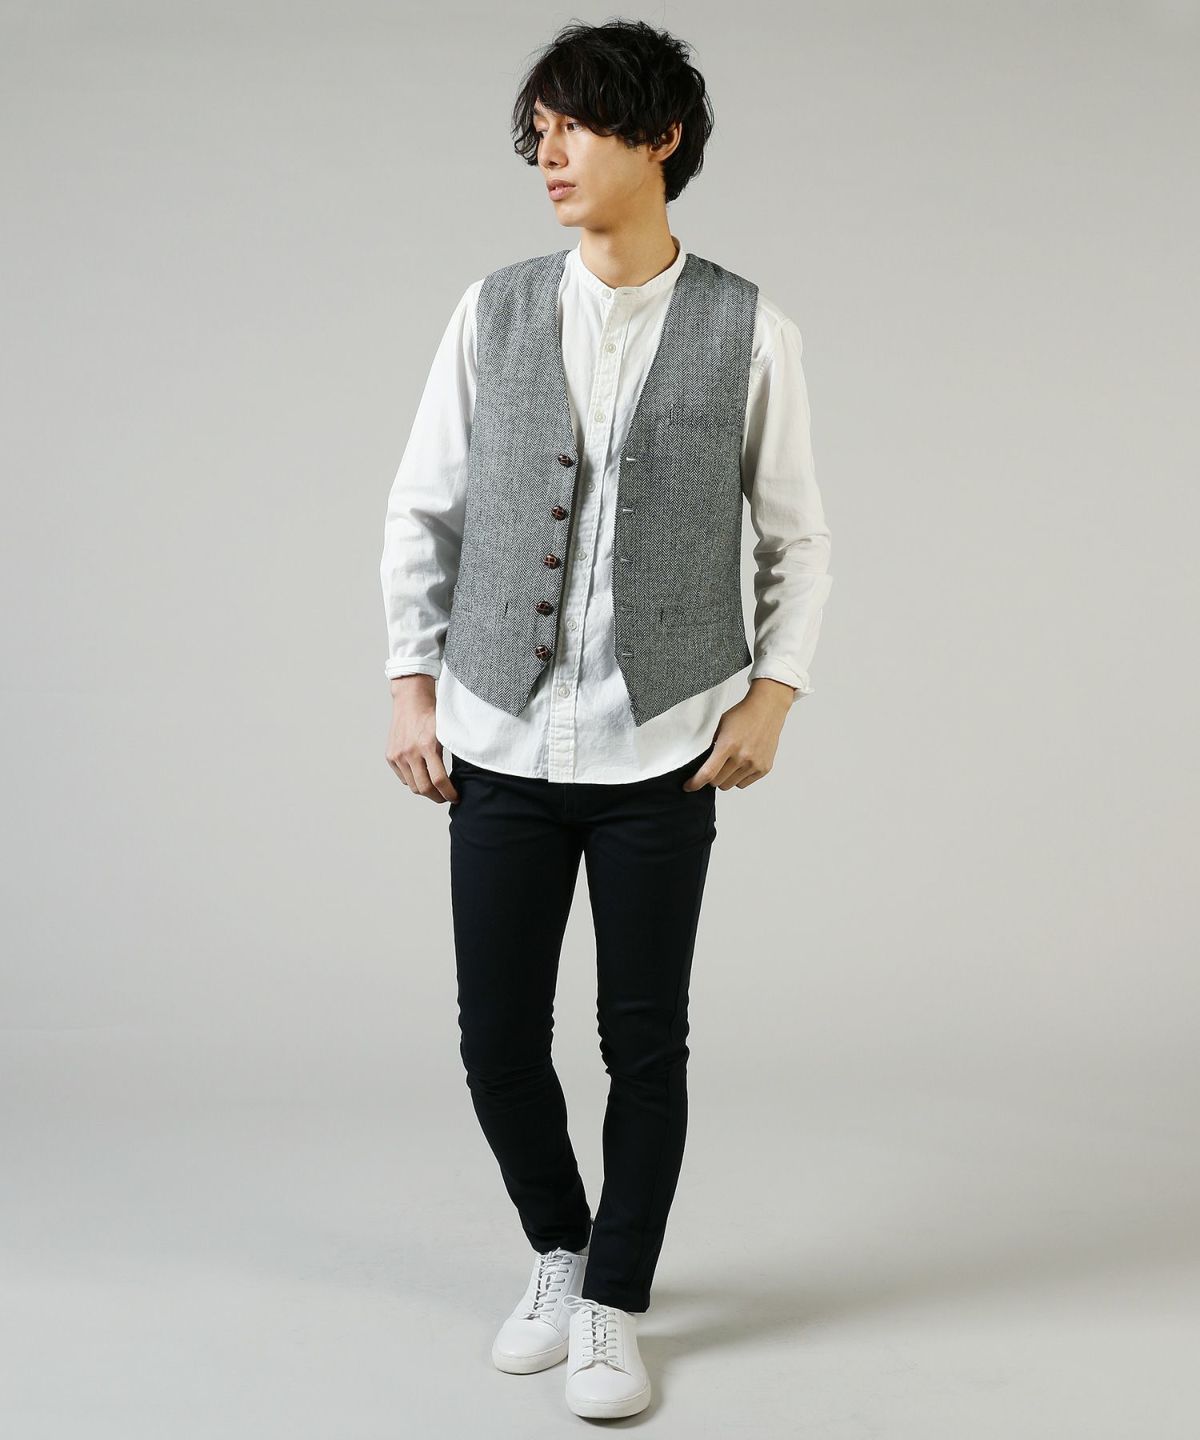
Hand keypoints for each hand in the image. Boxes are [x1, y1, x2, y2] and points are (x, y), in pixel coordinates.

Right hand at [385, 675, 458, 802]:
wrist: (410, 700)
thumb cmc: (432, 714)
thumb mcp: (447, 731)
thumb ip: (454, 750)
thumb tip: (467, 774)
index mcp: (427, 746)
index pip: (439, 780)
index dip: (449, 793)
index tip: (456, 797)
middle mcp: (410, 752)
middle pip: (424, 788)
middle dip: (437, 797)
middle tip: (446, 797)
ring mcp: (398, 755)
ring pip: (413, 786)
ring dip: (425, 790)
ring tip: (435, 788)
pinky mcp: (390, 756)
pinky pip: (403, 778)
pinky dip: (413, 780)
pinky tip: (422, 775)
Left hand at [682, 678, 794, 790]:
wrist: (767, 710)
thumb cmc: (741, 716)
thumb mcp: (719, 725)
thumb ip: (708, 744)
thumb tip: (696, 763)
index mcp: (728, 745)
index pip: (708, 773)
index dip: (695, 783)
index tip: (688, 786)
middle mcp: (743, 757)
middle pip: (717, 782)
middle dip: (711, 777)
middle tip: (714, 764)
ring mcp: (755, 764)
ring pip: (730, 785)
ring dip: (724, 778)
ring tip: (729, 762)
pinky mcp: (764, 769)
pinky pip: (743, 784)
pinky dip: (738, 778)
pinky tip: (740, 763)